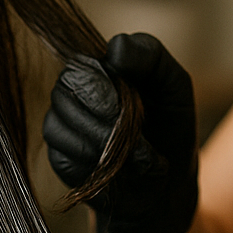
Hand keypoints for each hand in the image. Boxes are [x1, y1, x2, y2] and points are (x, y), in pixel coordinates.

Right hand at [42, 33, 198, 232]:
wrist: (168, 186)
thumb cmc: (171, 128)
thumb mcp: (174, 85)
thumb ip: (150, 55)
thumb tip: (115, 47)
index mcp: (97, 68)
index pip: (79, 64)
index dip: (104, 86)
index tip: (135, 101)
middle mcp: (71, 93)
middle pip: (64, 91)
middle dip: (106, 115)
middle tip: (139, 131)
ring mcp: (61, 126)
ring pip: (58, 126)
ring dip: (106, 144)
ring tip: (140, 155)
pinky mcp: (59, 159)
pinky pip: (64, 158)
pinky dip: (98, 166)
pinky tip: (121, 171)